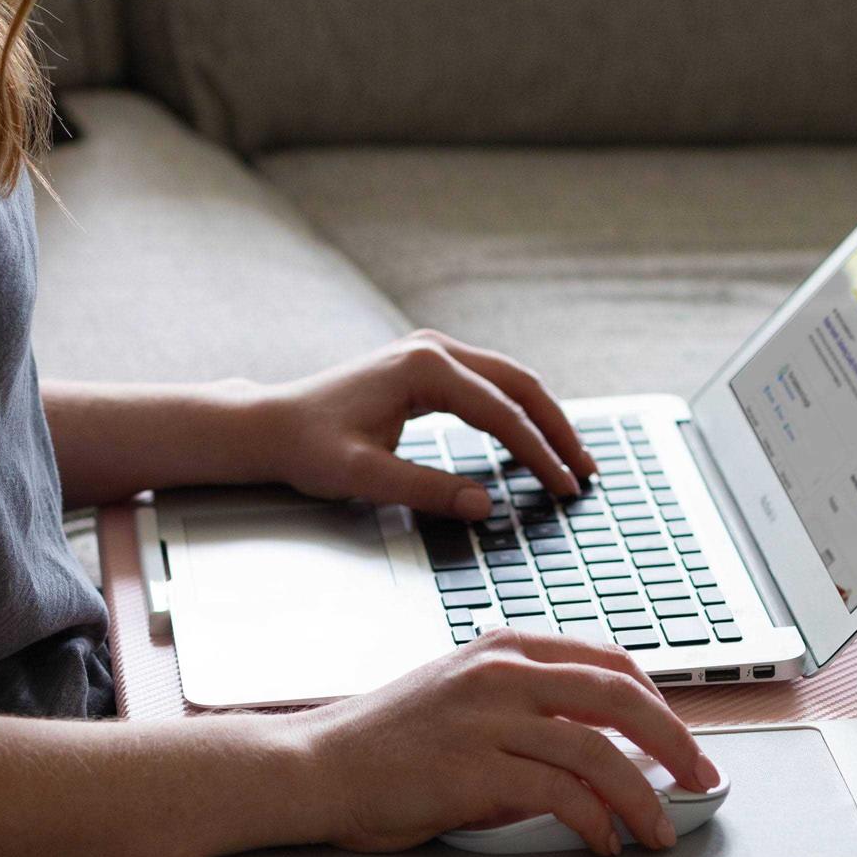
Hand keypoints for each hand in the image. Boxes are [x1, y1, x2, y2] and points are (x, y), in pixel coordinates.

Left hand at [257, 331, 597, 518]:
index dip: (539, 454)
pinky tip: (533, 439)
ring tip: (572, 458)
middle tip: (585, 472)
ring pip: (509, 380)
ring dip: (543, 418)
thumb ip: (427, 491)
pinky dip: (517, 411)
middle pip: (519, 385)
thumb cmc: (308, 446)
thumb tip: (485, 508)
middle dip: (557, 430)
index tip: (563, 488)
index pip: (501, 414)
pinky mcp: (427, 364)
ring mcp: (432, 351)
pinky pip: (489, 384)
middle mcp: (433, 348)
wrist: (271, 424)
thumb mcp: (364, 476)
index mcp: (423, 367)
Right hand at [294, 628, 721, 855]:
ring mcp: (488, 718)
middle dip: (674, 742)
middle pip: (619, 695)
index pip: (609, 661)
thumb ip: (528, 707)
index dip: (658, 703)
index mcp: (505, 647)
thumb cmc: (388, 739)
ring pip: (599, 751)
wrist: (320, 763)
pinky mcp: (474, 769)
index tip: (680, 739)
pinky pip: (560, 795)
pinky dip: (595, 821)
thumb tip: (604, 747)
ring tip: (660, 829)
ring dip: (644, 797)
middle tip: (701, 778)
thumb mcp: (463, 696)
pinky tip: (603, 841)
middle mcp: (502, 672)